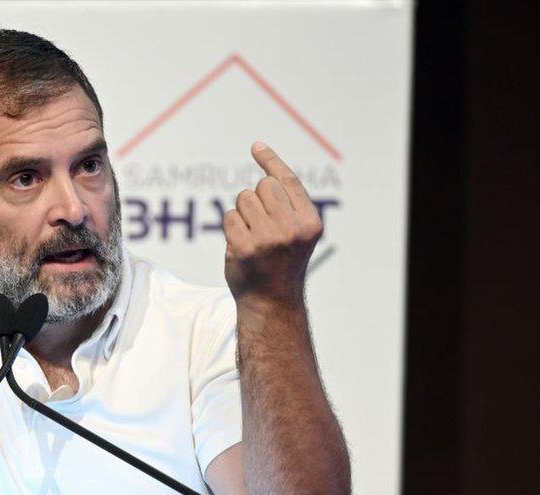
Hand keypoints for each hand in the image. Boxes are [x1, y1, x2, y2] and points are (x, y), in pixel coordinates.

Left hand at [223, 142, 322, 307]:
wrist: (271, 302)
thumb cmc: (281, 263)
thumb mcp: (296, 233)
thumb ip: (288, 205)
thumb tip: (264, 170)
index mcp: (310, 223)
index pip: (288, 181)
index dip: (271, 161)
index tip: (256, 147)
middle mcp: (293, 229)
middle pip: (264, 186)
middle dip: (256, 198)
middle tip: (260, 223)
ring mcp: (268, 239)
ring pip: (244, 198)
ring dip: (242, 213)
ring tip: (252, 236)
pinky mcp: (245, 247)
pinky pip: (229, 217)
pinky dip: (231, 228)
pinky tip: (241, 246)